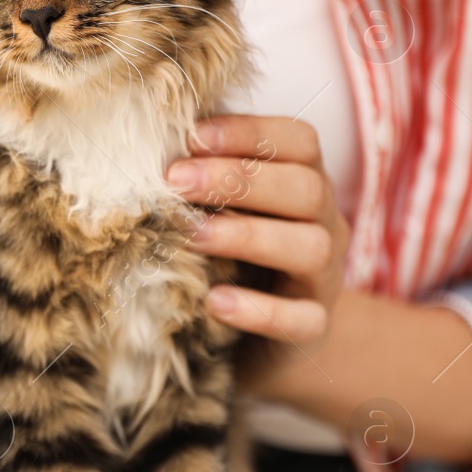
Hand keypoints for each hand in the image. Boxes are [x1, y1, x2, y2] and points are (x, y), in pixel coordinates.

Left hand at [166, 115, 349, 351]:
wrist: (262, 338)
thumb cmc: (232, 256)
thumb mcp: (222, 210)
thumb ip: (203, 178)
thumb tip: (146, 142)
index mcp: (307, 183)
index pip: (300, 141)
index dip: (250, 133)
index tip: (191, 136)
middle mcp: (326, 224)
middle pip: (306, 189)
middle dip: (238, 179)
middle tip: (175, 181)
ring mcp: (324, 278)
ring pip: (311, 248)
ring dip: (247, 237)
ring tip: (192, 235)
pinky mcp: (314, 328)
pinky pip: (302, 320)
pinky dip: (260, 311)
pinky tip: (215, 302)